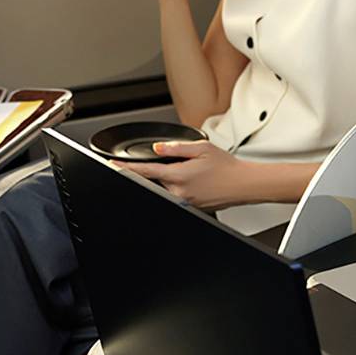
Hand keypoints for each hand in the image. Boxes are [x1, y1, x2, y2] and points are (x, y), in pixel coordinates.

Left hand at [118, 139, 253, 210]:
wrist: (242, 184)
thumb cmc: (227, 167)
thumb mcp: (202, 148)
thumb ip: (176, 147)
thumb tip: (158, 148)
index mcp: (178, 176)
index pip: (144, 172)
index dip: (126, 169)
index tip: (112, 166)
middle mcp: (178, 192)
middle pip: (153, 181)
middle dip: (154, 171)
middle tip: (177, 163)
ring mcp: (183, 201)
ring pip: (164, 188)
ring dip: (169, 178)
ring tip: (193, 171)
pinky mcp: (190, 206)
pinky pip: (175, 195)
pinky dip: (178, 185)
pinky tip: (196, 179)